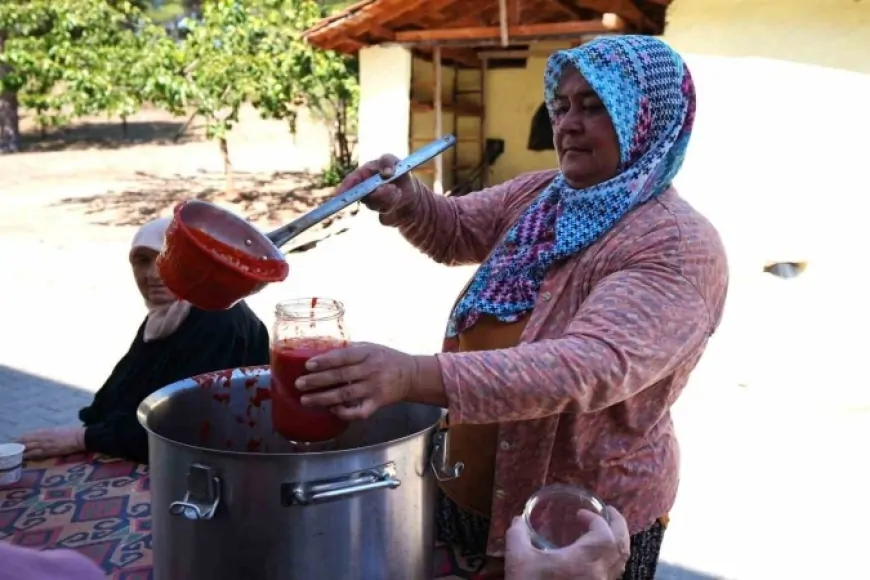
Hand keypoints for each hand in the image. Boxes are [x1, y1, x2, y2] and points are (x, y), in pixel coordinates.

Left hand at [17, 427, 85, 459]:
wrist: (80, 437)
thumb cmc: (71, 433)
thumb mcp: (58, 430)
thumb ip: (49, 434)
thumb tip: (42, 437)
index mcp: (46, 431)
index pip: (29, 435)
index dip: (20, 438)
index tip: (14, 441)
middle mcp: (43, 437)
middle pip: (26, 441)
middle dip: (17, 444)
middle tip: (10, 448)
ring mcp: (46, 444)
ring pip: (28, 447)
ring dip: (20, 450)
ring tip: (13, 453)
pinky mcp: (49, 451)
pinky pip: (35, 453)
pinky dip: (28, 455)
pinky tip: (23, 457)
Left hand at [295, 342, 417, 420]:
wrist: (410, 375)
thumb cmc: (386, 358)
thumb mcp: (371, 347)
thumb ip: (350, 349)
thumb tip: (322, 350)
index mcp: (368, 354)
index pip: (344, 357)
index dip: (325, 361)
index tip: (308, 365)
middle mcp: (371, 371)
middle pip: (341, 376)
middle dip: (318, 381)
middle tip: (299, 384)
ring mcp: (374, 389)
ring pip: (345, 395)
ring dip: (323, 398)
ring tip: (306, 400)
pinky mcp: (377, 404)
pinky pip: (359, 412)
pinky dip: (344, 412)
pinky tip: (331, 409)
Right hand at [337, 154, 418, 213]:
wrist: (411, 192)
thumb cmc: (399, 173)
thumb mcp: (396, 161)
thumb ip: (388, 161)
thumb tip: (385, 172)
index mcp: (364, 174)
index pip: (351, 181)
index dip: (344, 188)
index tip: (340, 196)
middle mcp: (364, 189)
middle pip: (363, 195)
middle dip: (378, 194)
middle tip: (393, 187)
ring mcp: (371, 202)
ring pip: (374, 204)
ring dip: (389, 197)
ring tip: (397, 190)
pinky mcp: (379, 212)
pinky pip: (384, 210)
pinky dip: (394, 203)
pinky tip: (398, 196)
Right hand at [505, 507, 629, 579]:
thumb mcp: (517, 560)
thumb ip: (517, 535)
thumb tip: (517, 520)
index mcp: (582, 562)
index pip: (604, 534)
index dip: (596, 519)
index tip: (580, 514)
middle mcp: (598, 575)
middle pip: (622, 547)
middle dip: (619, 525)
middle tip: (609, 512)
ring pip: (622, 562)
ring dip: (618, 542)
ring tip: (607, 531)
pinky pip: (614, 574)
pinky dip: (612, 559)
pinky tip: (597, 557)